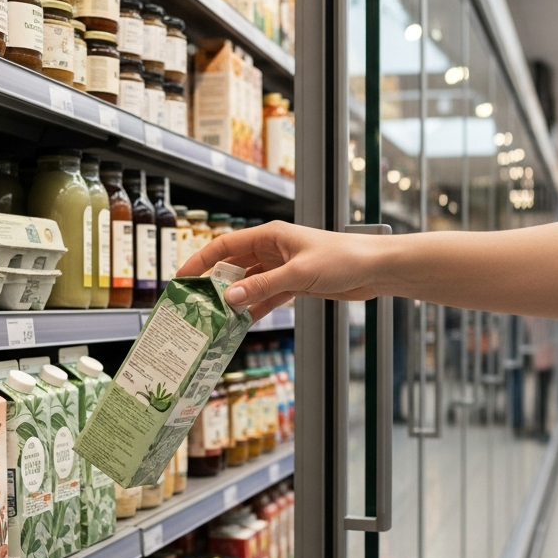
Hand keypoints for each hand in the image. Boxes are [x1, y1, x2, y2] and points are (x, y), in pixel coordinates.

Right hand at [177, 220, 383, 320]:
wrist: (375, 269)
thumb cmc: (343, 258)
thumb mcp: (299, 274)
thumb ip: (263, 286)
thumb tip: (230, 297)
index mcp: (270, 235)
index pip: (225, 245)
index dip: (201, 260)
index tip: (182, 278)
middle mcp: (273, 249)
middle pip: (234, 265)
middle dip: (215, 283)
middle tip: (196, 303)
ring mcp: (283, 267)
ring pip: (250, 283)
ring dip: (235, 299)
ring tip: (216, 317)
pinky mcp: (295, 283)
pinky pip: (267, 296)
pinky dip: (255, 308)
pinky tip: (243, 322)